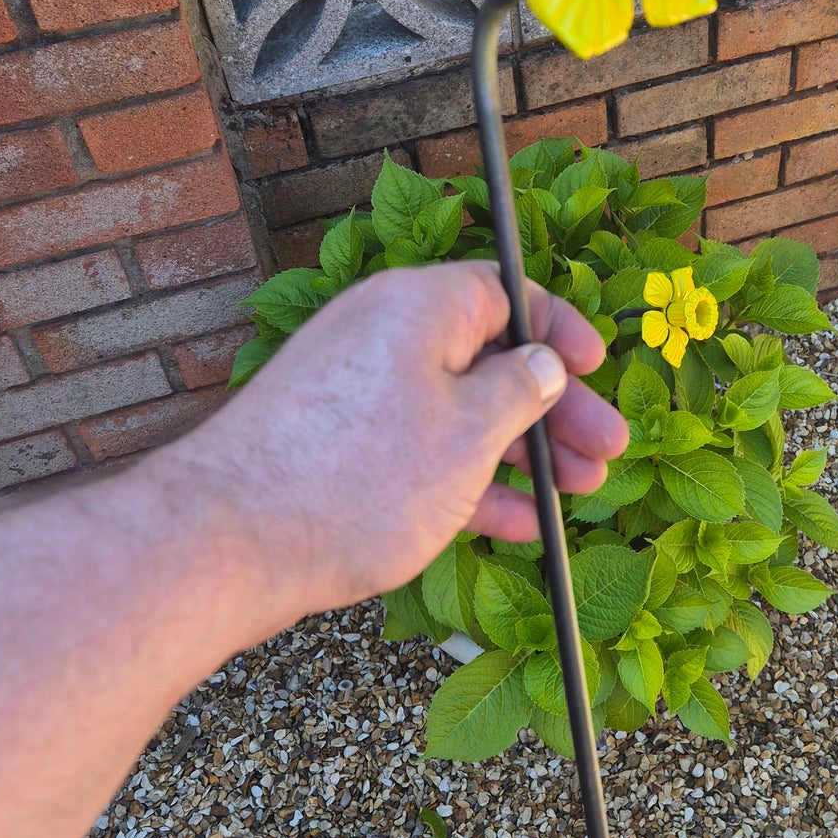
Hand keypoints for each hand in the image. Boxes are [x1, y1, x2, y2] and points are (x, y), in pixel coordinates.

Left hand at [163, 261, 627, 621]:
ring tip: (576, 491)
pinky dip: (468, 481)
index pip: (505, 293)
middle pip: (489, 359)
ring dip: (521, 452)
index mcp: (417, 307)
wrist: (232, 544)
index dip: (558, 331)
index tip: (597, 369)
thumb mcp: (467, 433)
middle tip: (605, 451)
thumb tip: (541, 365)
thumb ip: (518, 393)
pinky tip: (517, 524)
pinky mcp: (336, 448)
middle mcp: (383, 337)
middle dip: (554, 409)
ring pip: (458, 411)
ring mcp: (357, 394)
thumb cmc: (356, 478)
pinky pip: (419, 450)